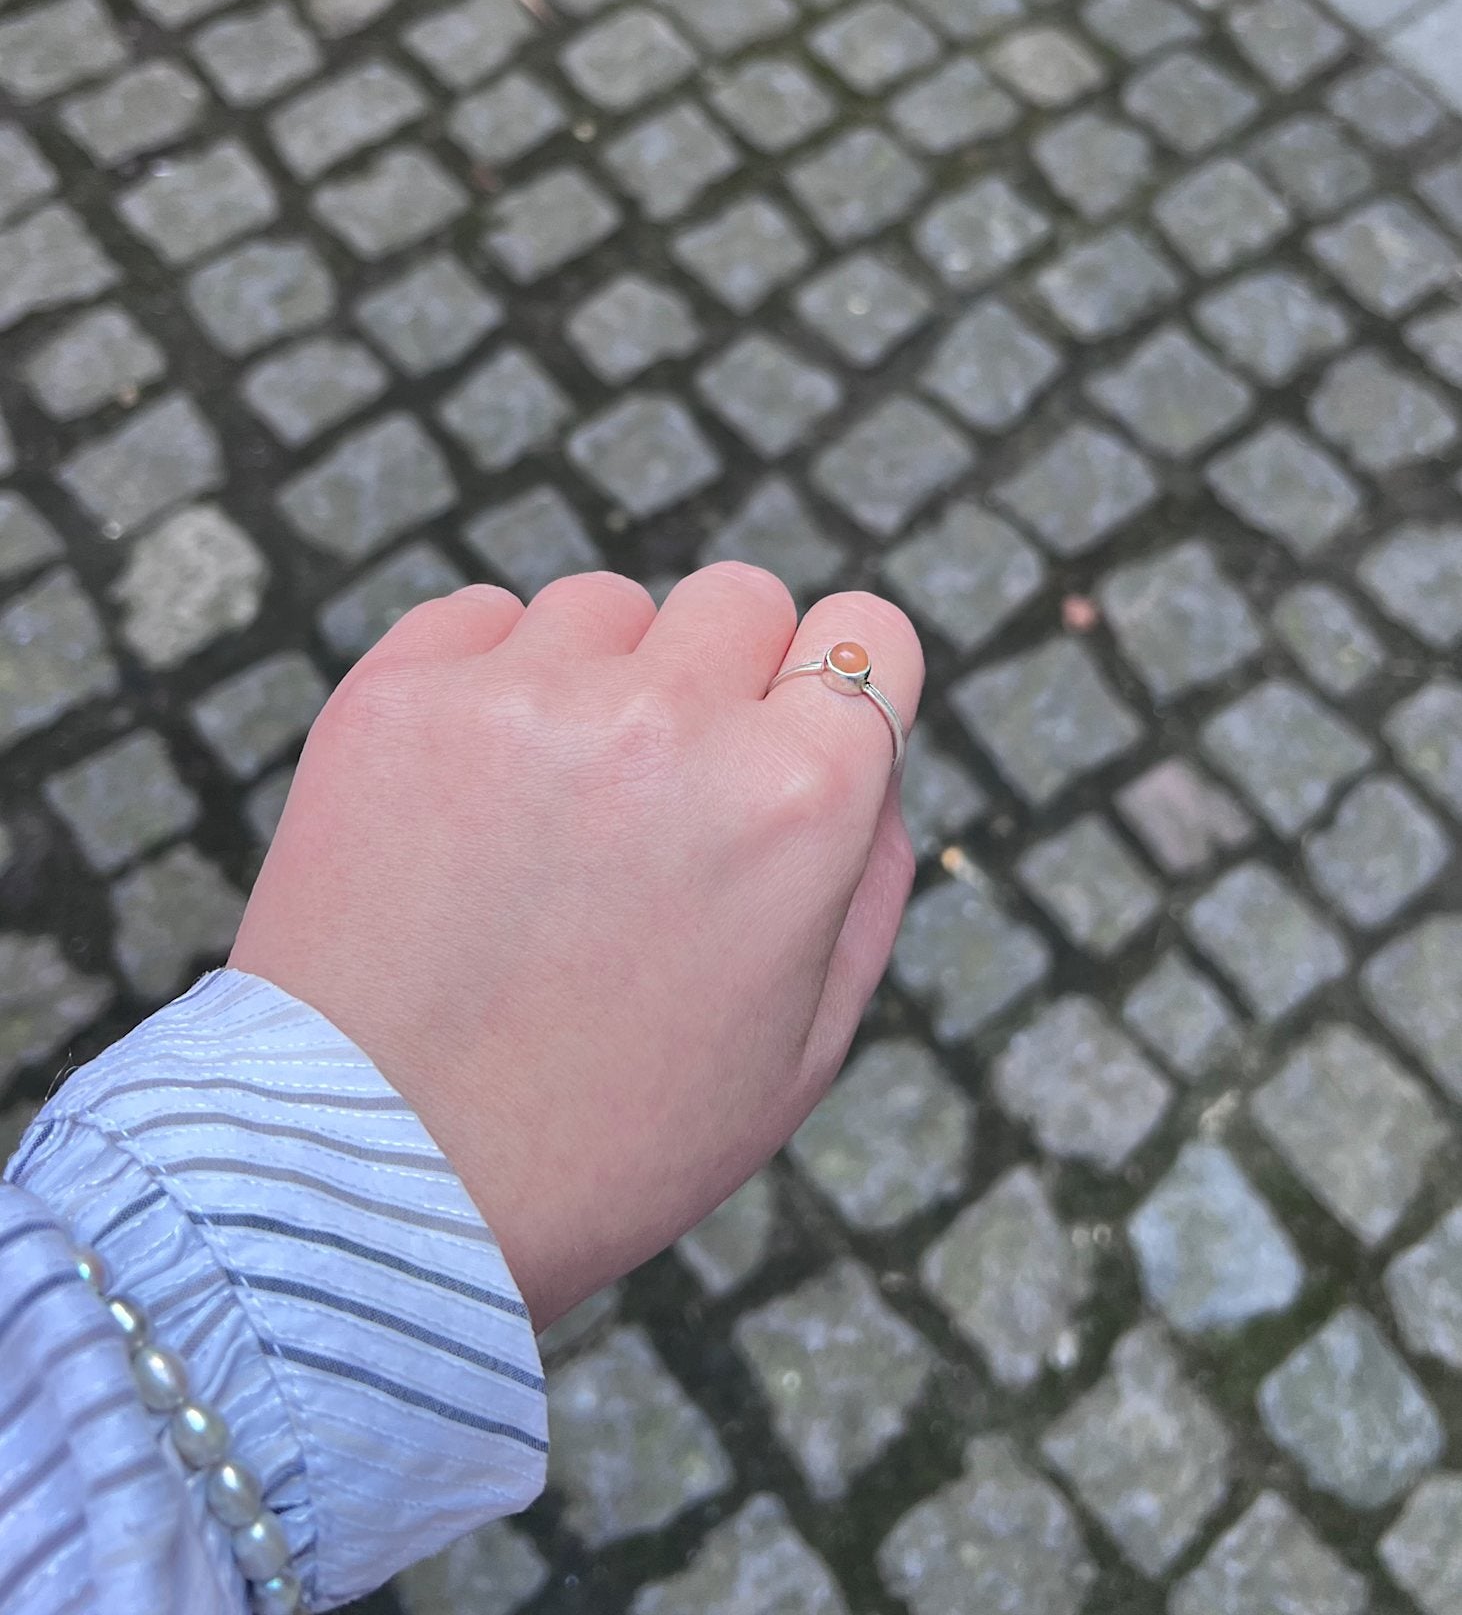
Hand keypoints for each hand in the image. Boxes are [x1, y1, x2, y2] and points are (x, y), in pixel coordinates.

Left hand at [230, 565, 922, 1327]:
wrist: (370, 1190)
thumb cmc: (604, 1142)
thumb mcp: (803, 1049)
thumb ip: (867, 873)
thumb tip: (867, 748)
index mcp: (798, 800)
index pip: (870, 630)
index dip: (834, 688)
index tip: (787, 736)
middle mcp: (672, 720)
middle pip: (739, 600)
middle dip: (721, 679)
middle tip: (658, 797)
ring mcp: (525, 696)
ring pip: (606, 609)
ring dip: (597, 682)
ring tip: (544, 818)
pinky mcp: (398, 694)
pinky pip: (478, 619)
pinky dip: (483, 683)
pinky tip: (462, 800)